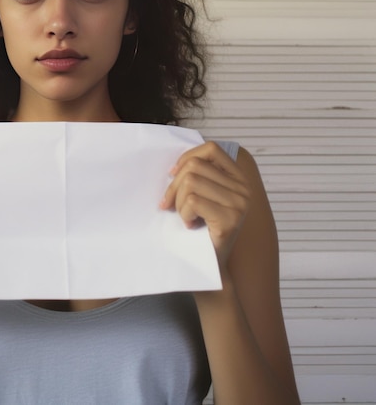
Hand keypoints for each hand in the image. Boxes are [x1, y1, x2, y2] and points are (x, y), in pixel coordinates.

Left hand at [161, 142, 250, 269]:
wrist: (210, 265)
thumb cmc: (201, 228)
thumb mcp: (201, 194)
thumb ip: (196, 175)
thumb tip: (173, 167)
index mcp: (238, 178)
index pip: (211, 149)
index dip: (187, 157)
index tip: (173, 174)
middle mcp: (243, 188)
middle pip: (194, 166)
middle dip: (175, 185)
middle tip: (171, 204)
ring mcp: (239, 204)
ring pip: (191, 182)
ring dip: (178, 202)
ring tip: (186, 216)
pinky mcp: (230, 219)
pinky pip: (193, 201)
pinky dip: (184, 214)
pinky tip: (191, 225)